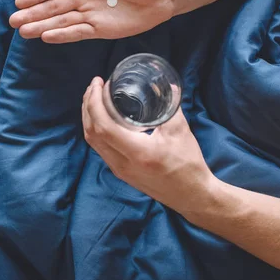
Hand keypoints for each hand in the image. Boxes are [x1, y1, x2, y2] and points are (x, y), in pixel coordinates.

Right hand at [9, 0, 173, 42]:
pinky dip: (63, 34)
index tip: (19, 0)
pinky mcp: (102, 29)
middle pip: (53, 7)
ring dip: (43, 26)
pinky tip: (47, 36)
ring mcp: (92, 15)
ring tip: (23, 32)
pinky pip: (79, 32)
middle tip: (13, 21)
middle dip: (33, 14)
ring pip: (62, 21)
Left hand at [82, 77, 215, 214]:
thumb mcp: (181, 131)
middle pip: (92, 133)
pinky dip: (95, 129)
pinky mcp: (121, 172)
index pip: (103, 127)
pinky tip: (102, 117)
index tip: (98, 84)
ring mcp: (119, 170)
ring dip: (89, 117)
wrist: (191, 196)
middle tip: (93, 86)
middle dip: (88, 105)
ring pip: (93, 141)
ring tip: (94, 98)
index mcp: (137, 153)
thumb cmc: (188, 164)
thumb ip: (171, 106)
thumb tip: (167, 84)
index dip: (95, 103)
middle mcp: (123, 164)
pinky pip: (100, 148)